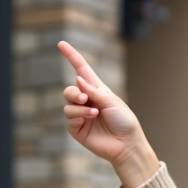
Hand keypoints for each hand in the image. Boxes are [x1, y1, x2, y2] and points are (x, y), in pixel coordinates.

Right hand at [58, 41, 159, 187]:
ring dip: (79, 107)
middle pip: (69, 90)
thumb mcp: (112, 101)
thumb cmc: (124, 121)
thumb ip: (94, 91)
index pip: (81, 70)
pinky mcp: (77, 129)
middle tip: (85, 98)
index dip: (71, 56)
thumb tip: (77, 80)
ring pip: (67, 105)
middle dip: (74, 93)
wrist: (127, 144)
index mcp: (97, 90)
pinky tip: (89, 119)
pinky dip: (78, 117)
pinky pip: (69, 118)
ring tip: (94, 113)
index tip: (61, 44)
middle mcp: (87, 101)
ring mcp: (81, 115)